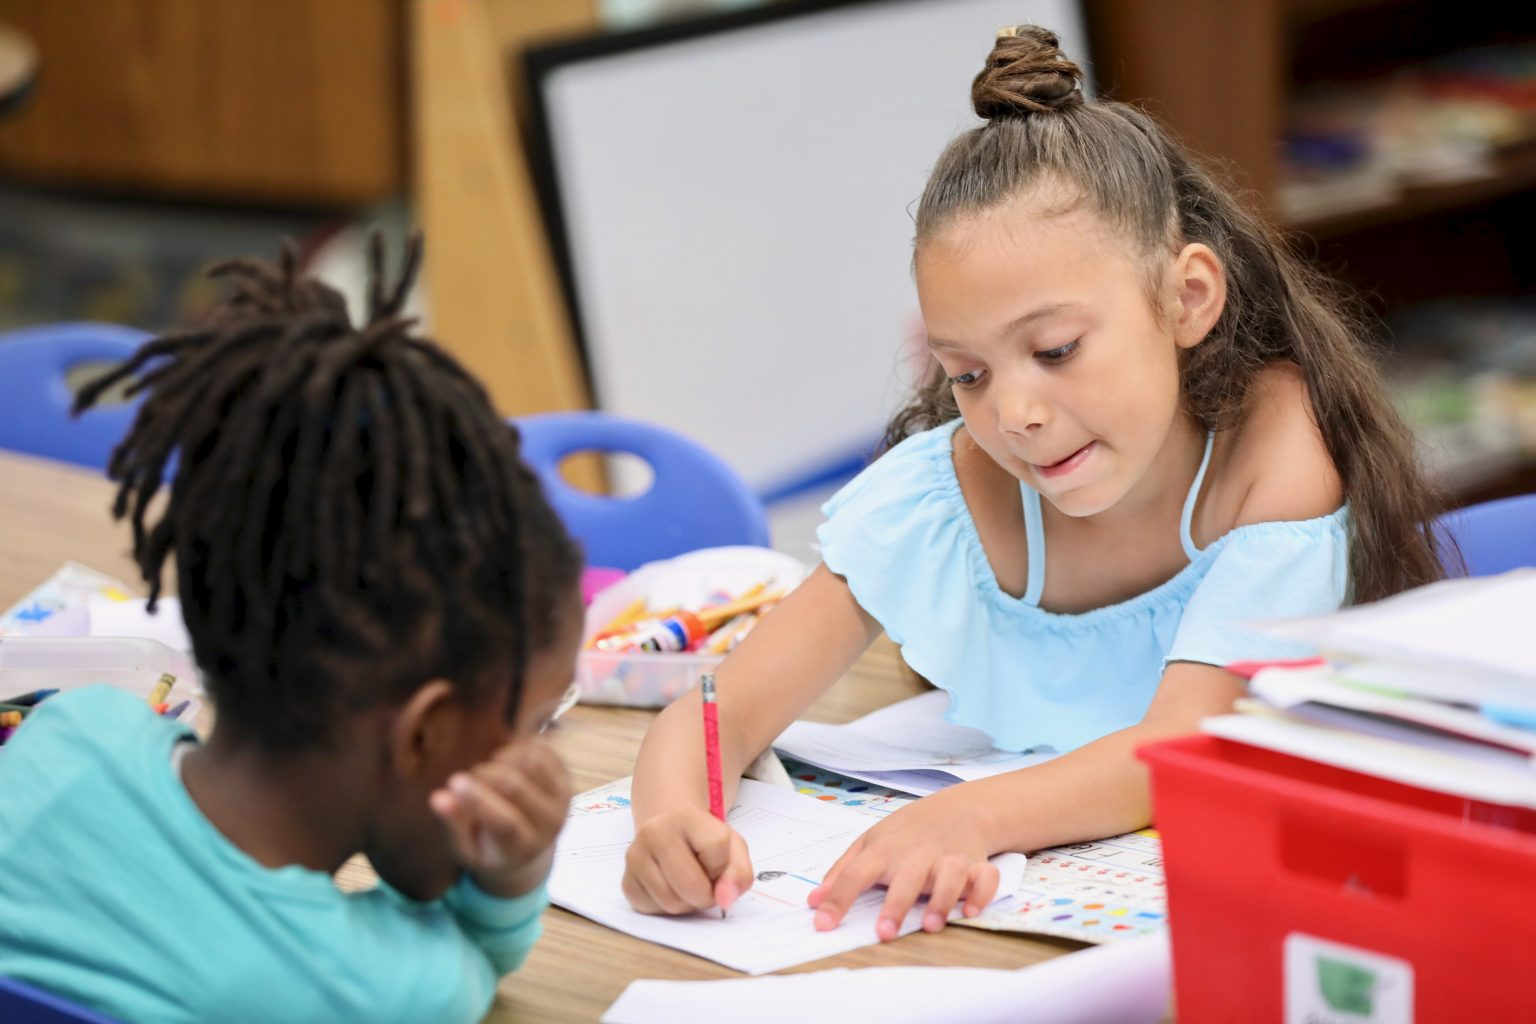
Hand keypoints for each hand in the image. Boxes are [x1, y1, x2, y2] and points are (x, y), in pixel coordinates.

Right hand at [430, 737, 571, 898]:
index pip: (505, 822)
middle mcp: (551, 823)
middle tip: (464, 780)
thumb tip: (438, 798)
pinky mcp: (565, 775)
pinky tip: (503, 761)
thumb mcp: (467, 847)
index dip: (478, 800)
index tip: (452, 781)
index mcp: (524, 847)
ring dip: (501, 759)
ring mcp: (563, 797)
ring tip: (486, 771)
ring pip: (531, 762)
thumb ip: (454, 823)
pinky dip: (517, 748)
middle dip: (482, 775)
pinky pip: (542, 750)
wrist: (529, 845)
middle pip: (515, 787)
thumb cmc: (490, 846)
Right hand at [622, 804, 753, 914]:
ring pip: (672, 903)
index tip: (717, 862)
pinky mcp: (626, 881)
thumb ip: (739, 873)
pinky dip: (668, 908)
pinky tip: (670, 889)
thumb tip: (725, 900)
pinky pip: (653, 910)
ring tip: (688, 885)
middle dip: (707, 895)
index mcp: (686, 815)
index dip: (723, 864)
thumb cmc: (704, 842)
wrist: (669, 833)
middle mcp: (654, 831)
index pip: (715, 847)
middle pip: (691, 885)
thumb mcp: (732, 847)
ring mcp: (635, 856)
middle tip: (706, 884)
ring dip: (688, 904)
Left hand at [807, 792, 1000, 941]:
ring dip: (942, 899)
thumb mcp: (870, 842)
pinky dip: (981, 893)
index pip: (855, 873)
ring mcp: (949, 857)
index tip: (823, 924)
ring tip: (930, 925)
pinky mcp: (977, 864)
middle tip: (884, 933)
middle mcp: (917, 853)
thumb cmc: (907, 832)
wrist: (959, 808)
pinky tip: (970, 910)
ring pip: (949, 875)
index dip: (838, 898)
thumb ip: (842, 872)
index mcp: (885, 849)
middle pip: (906, 876)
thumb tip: (814, 901)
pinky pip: (985, 878)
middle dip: (896, 904)